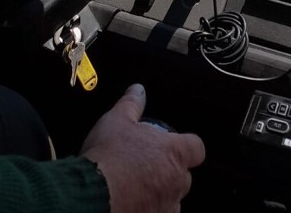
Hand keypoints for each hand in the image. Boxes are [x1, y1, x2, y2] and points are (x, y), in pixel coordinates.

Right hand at [81, 83, 204, 212]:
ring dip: (160, 195)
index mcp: (174, 153)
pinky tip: (134, 204)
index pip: (197, 148)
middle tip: (146, 168)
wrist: (94, 194)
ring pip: (172, 200)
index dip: (187, 147)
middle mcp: (176, 181)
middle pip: (184, 176)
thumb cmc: (109, 156)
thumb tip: (138, 90)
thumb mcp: (117, 120)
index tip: (173, 146)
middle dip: (169, 172)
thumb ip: (131, 104)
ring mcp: (166, 206)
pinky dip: (150, 210)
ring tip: (138, 189)